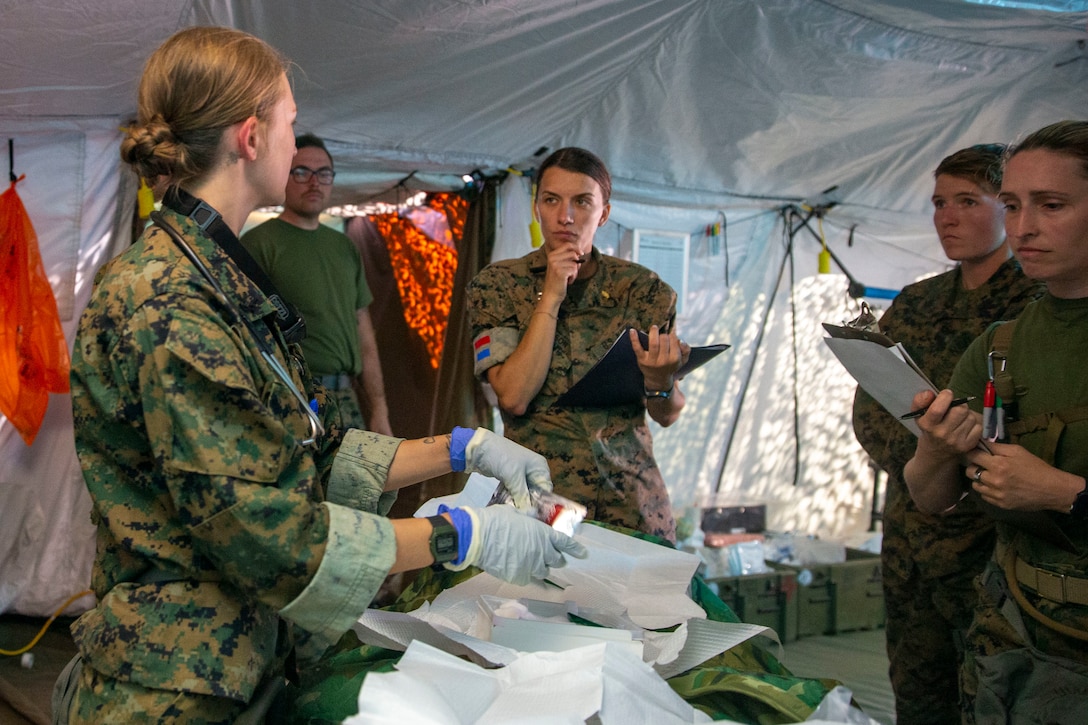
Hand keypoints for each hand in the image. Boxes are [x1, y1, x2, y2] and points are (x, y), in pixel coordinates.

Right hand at [459, 505, 587, 584]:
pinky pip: (530, 580)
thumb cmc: (496, 521)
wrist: (478, 538)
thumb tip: (532, 518)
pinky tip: (525, 574)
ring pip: (544, 571)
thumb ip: (528, 519)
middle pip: (557, 560)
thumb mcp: (515, 513)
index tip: (583, 554)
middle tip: (553, 557)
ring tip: (534, 563)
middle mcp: (542, 551)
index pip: (566, 543)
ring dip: (542, 567)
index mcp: (543, 534)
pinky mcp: (520, 577)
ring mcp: (531, 566)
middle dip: (557, 558)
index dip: (576, 549)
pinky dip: (530, 577)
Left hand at [464, 428, 551, 509]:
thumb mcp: (514, 477)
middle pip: (535, 492)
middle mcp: (533, 470)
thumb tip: (529, 512)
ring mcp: (521, 474)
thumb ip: (523, 496)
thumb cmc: (501, 457)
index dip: (541, 502)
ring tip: (514, 510)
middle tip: (522, 514)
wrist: (479, 449)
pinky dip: (512, 497)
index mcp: (539, 466)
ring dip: (519, 501)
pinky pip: (515, 491)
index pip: (546, 489)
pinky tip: (508, 505)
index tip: (534, 514)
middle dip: (529, 503)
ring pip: (524, 493)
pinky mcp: (510, 478)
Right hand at [543, 239, 582, 299]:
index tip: (581, 253)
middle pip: (573, 254)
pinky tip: (567, 281)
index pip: (567, 245)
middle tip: (572, 271)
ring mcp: (555, 265)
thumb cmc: (557, 281)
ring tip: (568, 277)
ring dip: (574, 272)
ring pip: (575, 264)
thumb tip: (579, 252)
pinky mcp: (560, 272)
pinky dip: (573, 277)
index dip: (576, 248)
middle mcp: (552, 258)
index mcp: (552, 255)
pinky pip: (574, 271)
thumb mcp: (560, 266)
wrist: (551, 294)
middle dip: (576, 263)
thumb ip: (567, 258)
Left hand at [631, 325, 683, 390]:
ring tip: (654, 328)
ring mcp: (652, 361)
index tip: (671, 336)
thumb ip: (686, 350)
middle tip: (662, 336)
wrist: (658, 379)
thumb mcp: (682, 360)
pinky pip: (637, 348)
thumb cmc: (671, 365)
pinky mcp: (642, 360)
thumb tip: (681, 340)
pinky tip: (632, 330)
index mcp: (675, 360)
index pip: (674, 341)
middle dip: (664, 335)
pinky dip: (634, 338)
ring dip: (654, 332)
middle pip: (664, 340)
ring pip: (653, 343)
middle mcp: (663, 361)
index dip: (672, 336)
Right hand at [913, 389, 981, 459]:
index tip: (946, 394)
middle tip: (954, 408)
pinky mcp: (968, 446)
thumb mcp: (919, 414)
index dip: (945, 396)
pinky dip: (973, 425)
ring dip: (966, 415)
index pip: (938, 408)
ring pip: (971, 417)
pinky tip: (964, 428)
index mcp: (927, 425)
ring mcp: (956, 441)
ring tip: (958, 419)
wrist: (935, 452)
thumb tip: (929, 393)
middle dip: (959, 405)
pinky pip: (978, 427)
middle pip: (961, 410)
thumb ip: (920, 400)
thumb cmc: (929, 427)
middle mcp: (941, 434)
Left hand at [965, 443, 1085, 511]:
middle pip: (970, 471)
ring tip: (990, 476)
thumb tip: (980, 442)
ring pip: (975, 485)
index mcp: (999, 465)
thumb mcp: (1018, 451)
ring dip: (979, 479)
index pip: (973, 456)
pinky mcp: (1000, 504)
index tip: (972, 452)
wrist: (1052, 489)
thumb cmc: (1036, 467)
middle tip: (982, 465)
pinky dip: (987, 490)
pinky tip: (997, 486)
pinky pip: (984, 496)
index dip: (971, 452)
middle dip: (974, 466)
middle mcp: (994, 480)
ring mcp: (996, 494)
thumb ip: (997, 447)